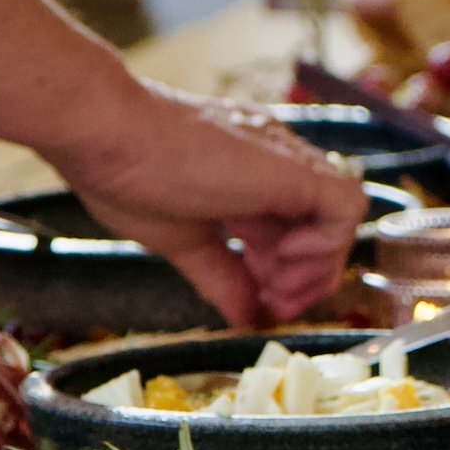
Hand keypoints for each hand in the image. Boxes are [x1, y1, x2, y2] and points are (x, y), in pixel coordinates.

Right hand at [46, 79, 367, 326]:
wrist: (105, 131)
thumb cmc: (126, 173)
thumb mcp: (182, 240)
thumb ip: (221, 276)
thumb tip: (243, 318)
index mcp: (248, 175)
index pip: (293, 228)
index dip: (286, 273)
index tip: (260, 304)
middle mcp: (276, 161)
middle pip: (323, 224)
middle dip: (306, 277)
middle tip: (273, 305)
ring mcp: (287, 159)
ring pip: (341, 215)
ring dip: (318, 265)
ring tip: (275, 289)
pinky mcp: (293, 168)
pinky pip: (344, 206)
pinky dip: (325, 244)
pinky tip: (282, 259)